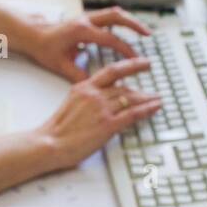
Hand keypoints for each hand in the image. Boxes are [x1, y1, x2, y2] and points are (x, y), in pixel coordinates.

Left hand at [25, 8, 152, 82]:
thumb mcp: (61, 66)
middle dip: (134, 25)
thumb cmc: (45, 49)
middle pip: (116, 16)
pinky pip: (108, 16)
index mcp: (81, 32)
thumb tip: (95, 87)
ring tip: (143, 31)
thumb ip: (79, 76)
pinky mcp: (86, 19)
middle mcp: (86, 20)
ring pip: (113, 13)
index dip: (124, 49)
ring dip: (129, 20)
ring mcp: (86, 17)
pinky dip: (120, 21)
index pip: (110, 39)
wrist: (33, 35)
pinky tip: (128, 30)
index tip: (136, 59)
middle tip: (148, 35)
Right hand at [34, 57, 161, 174]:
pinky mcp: (107, 125)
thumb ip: (85, 99)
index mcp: (84, 87)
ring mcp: (102, 109)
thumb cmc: (56, 130)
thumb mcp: (70, 105)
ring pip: (131, 99)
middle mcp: (94, 95)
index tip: (141, 62)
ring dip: (147, 99)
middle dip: (142, 88)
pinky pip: (133, 114)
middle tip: (154, 88)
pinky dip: (147, 109)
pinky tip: (155, 107)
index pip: (111, 71)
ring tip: (157, 99)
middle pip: (124, 88)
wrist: (49, 143)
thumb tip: (98, 101)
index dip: (129, 65)